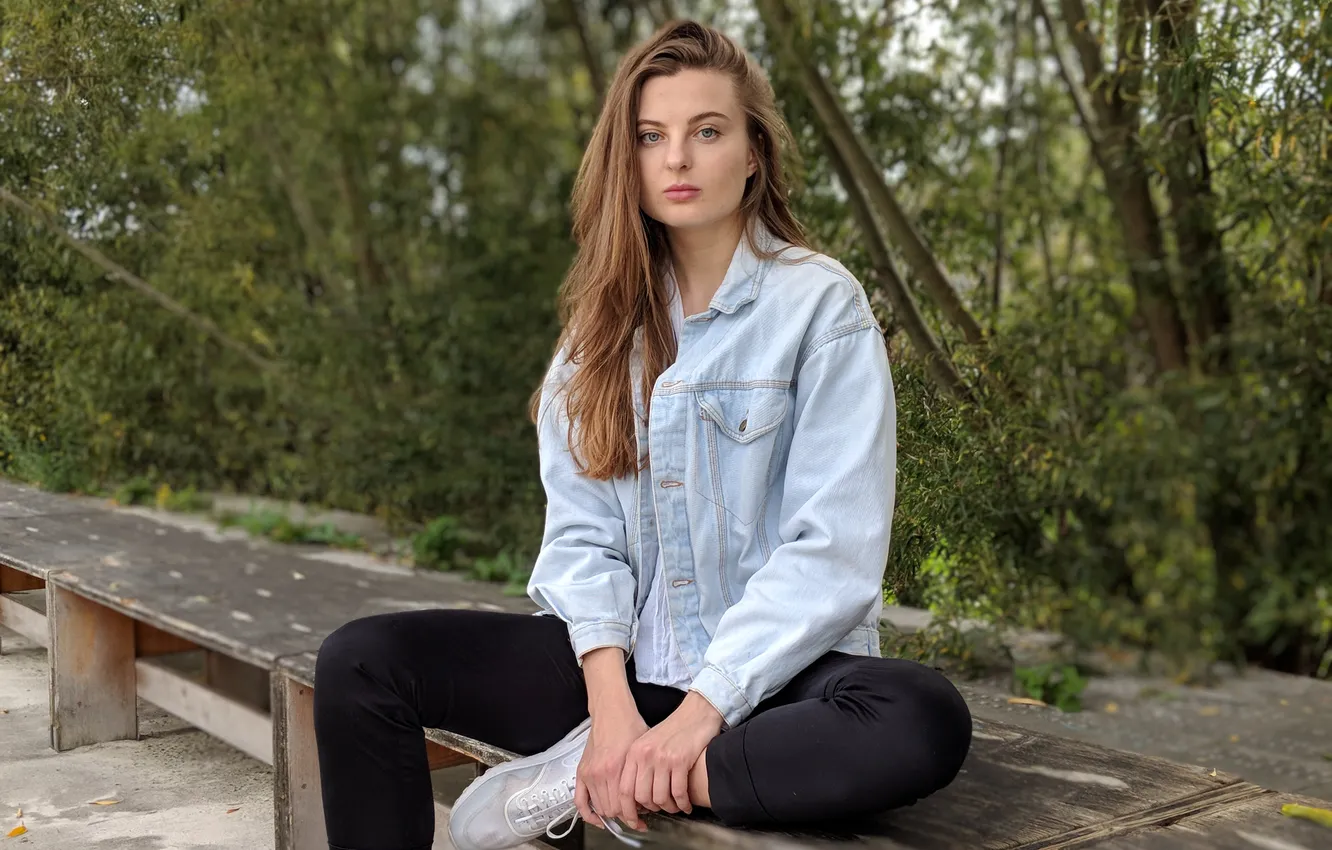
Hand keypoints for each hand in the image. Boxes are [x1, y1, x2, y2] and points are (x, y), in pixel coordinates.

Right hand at [576, 705, 649, 829]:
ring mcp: (589, 774)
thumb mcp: (642, 753)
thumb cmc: (629, 727)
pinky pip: (580, 802)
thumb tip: (646, 801)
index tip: (642, 818)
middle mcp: (601, 773)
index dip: (634, 816)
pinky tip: (598, 819)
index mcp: (617, 769)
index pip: (624, 807)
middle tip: (635, 816)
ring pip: (599, 808)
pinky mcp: (581, 772)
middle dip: (624, 816)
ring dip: (611, 815)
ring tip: (622, 813)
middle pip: (612, 810)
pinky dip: (588, 814)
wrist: (612, 712)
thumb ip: (642, 778)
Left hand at [619, 691, 723, 821]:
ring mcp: (662, 758)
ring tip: (676, 807)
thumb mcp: (649, 744)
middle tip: (662, 811)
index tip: (634, 820)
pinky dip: (683, 803)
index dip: (628, 810)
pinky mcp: (680, 760)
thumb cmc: (674, 730)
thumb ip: (640, 766)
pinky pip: (678, 792)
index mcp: (634, 753)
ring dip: (670, 807)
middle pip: (641, 797)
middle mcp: (645, 755)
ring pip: (660, 797)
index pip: (624, 790)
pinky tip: (686, 804)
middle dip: (653, 810)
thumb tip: (636, 798)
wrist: (696, 713)